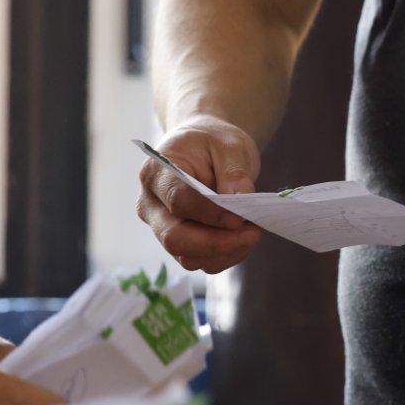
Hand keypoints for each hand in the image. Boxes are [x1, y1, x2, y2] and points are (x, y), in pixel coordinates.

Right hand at [137, 115, 264, 273]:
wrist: (202, 148)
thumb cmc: (211, 143)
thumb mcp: (230, 146)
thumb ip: (234, 172)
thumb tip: (240, 200)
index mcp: (157, 172)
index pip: (177, 200)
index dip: (210, 213)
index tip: (240, 217)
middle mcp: (151, 204)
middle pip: (175, 237)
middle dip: (217, 242)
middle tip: (253, 233)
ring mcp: (162, 227)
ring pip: (187, 256)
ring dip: (225, 252)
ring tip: (252, 233)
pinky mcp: (179, 242)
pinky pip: (200, 261)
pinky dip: (225, 257)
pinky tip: (242, 240)